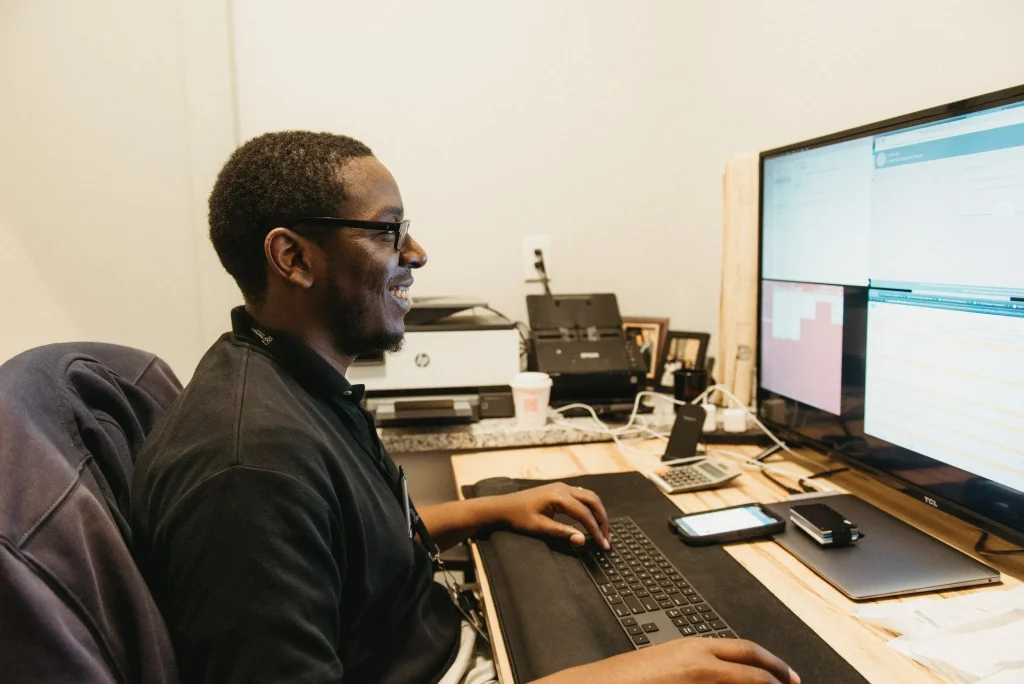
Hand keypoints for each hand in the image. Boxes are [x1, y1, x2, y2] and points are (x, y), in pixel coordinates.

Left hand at [490, 483, 610, 549]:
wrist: (502, 506)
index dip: (596, 530)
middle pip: (592, 501)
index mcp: (558, 497)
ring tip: (603, 530)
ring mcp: (562, 487)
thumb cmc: (518, 518)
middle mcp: (563, 488)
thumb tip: (582, 540)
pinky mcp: (560, 490)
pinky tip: (592, 519)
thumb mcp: (539, 527)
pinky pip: (582, 495)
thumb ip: (562, 532)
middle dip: (603, 520)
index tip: (604, 544)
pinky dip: (591, 507)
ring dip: (598, 512)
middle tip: (607, 538)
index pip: (584, 514)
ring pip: (589, 496)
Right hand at [535, 637, 799, 683]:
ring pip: (745, 682)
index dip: (774, 664)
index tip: (789, 676)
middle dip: (779, 679)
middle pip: (755, 669)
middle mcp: (701, 661)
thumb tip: (720, 674)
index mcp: (695, 648)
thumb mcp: (668, 664)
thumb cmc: (626, 679)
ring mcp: (696, 679)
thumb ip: (698, 668)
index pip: (747, 652)